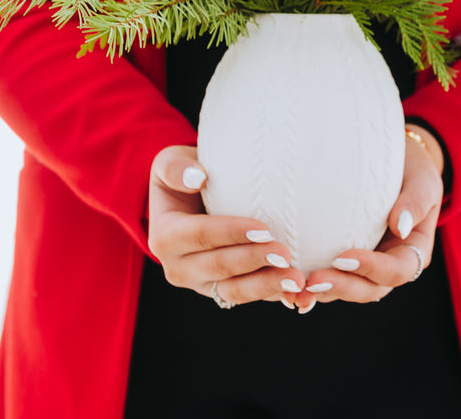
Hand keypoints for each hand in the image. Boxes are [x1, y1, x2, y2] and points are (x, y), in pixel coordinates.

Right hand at [148, 145, 304, 306]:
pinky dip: (271, 294)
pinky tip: (295, 292)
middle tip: (286, 254)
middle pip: (219, 267)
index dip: (230, 233)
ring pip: (234, 291)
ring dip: (266, 286)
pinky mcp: (221, 291)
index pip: (199, 235)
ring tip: (296, 279)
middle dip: (254, 261)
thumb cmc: (184, 176)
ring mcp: (201, 283)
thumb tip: (196, 177)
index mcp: (164, 237)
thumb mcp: (170, 163)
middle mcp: (178, 267)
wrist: (190, 199)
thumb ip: (176, 167)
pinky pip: (247, 296)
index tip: (263, 228)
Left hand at [295, 125, 443, 312]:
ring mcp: (364, 265)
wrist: (394, 159)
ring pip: (345, 289)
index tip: (344, 257)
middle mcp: (388, 264)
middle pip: (369, 289)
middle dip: (342, 288)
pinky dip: (307, 281)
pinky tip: (284, 279)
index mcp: (413, 251)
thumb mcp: (422, 178)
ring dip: (321, 291)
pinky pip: (327, 275)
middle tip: (312, 281)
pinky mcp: (340, 258)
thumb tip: (402, 226)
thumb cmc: (411, 166)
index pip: (398, 271)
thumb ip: (416, 200)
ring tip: (294, 288)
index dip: (372, 269)